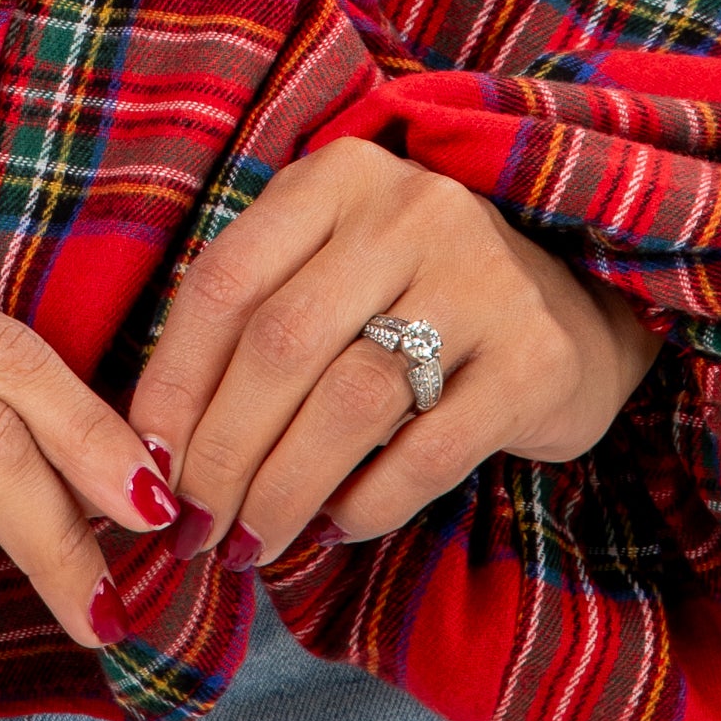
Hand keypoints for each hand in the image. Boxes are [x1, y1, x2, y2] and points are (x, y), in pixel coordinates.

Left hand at [128, 140, 661, 565]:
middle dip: (221, 455)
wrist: (575, 313)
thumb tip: (152, 451)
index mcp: (337, 176)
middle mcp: (409, 211)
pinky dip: (365, 504)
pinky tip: (333, 527)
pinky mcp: (535, 360)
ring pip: (347, 403)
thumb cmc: (412, 301)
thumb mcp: (330, 271)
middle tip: (194, 529)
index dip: (172, 386)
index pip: (223, 282)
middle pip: (278, 347)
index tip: (144, 469)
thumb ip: (250, 325)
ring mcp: (480, 279)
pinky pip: (425, 452)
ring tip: (250, 543)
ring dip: (283, 491)